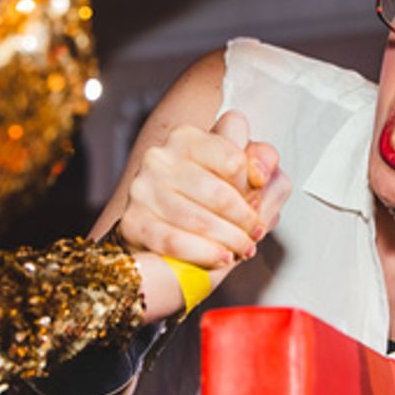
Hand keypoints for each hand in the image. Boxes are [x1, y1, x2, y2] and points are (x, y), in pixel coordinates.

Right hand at [117, 110, 287, 269]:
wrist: (163, 226)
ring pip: (198, 220)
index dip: (252, 187)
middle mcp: (160, 157)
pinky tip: (221, 257)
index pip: (233, 160)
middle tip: (255, 233)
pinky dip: (204, 253)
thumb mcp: (240, 171)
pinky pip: (174, 241)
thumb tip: (261, 175)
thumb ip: (261, 161)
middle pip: (218, 194)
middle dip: (244, 220)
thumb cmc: (206, 196)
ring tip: (243, 249)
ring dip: (229, 240)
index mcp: (187, 137)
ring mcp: (142, 189)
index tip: (257, 201)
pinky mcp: (133, 221)